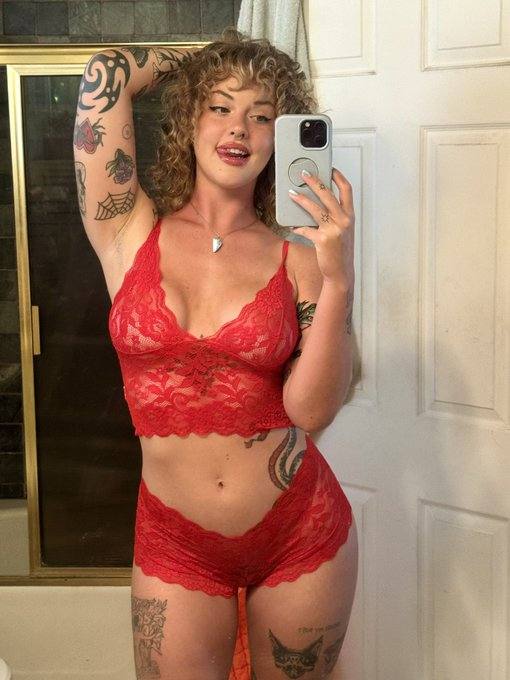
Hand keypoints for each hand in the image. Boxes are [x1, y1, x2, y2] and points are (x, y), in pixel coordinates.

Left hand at [290, 167, 354, 289]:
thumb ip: (333, 217)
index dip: (338, 177)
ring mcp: (334, 229)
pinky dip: (298, 227)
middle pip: (328, 194)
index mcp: (349, 216)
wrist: (341, 271)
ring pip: (315, 208)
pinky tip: (292, 225)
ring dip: (301, 199)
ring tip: (291, 194)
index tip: (329, 168)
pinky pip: (306, 229)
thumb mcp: (341, 231)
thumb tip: (314, 204)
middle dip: (315, 181)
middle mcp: (344, 220)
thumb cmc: (340, 251)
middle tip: (303, 174)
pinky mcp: (323, 239)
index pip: (346, 190)